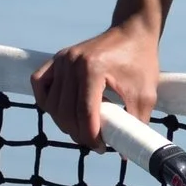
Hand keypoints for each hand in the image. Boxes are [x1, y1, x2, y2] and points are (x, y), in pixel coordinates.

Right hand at [30, 17, 161, 148]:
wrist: (133, 31)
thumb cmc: (141, 61)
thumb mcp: (145, 94)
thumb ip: (135, 123)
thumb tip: (124, 154)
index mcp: (93, 69)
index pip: (84, 112)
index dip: (91, 136)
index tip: (102, 148)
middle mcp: (72, 63)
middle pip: (65, 112)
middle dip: (78, 133)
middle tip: (94, 142)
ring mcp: (62, 59)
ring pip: (51, 104)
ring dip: (64, 122)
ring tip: (84, 127)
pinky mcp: (58, 58)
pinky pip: (40, 84)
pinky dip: (47, 102)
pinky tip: (63, 110)